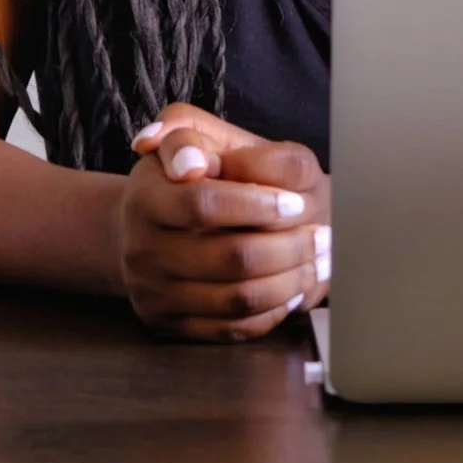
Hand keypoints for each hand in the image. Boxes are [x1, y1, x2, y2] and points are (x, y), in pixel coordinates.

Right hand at [114, 103, 330, 341]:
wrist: (160, 225)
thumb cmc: (196, 174)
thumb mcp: (195, 136)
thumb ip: (193, 133)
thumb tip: (190, 163)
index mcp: (145, 196)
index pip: (203, 203)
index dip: (257, 204)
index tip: (295, 203)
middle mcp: (140, 249)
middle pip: (231, 256)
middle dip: (289, 246)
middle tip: (322, 236)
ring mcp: (152, 293)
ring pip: (238, 299)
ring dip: (290, 280)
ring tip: (317, 261)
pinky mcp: (170, 327)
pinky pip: (233, 329)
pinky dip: (272, 310)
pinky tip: (292, 288)